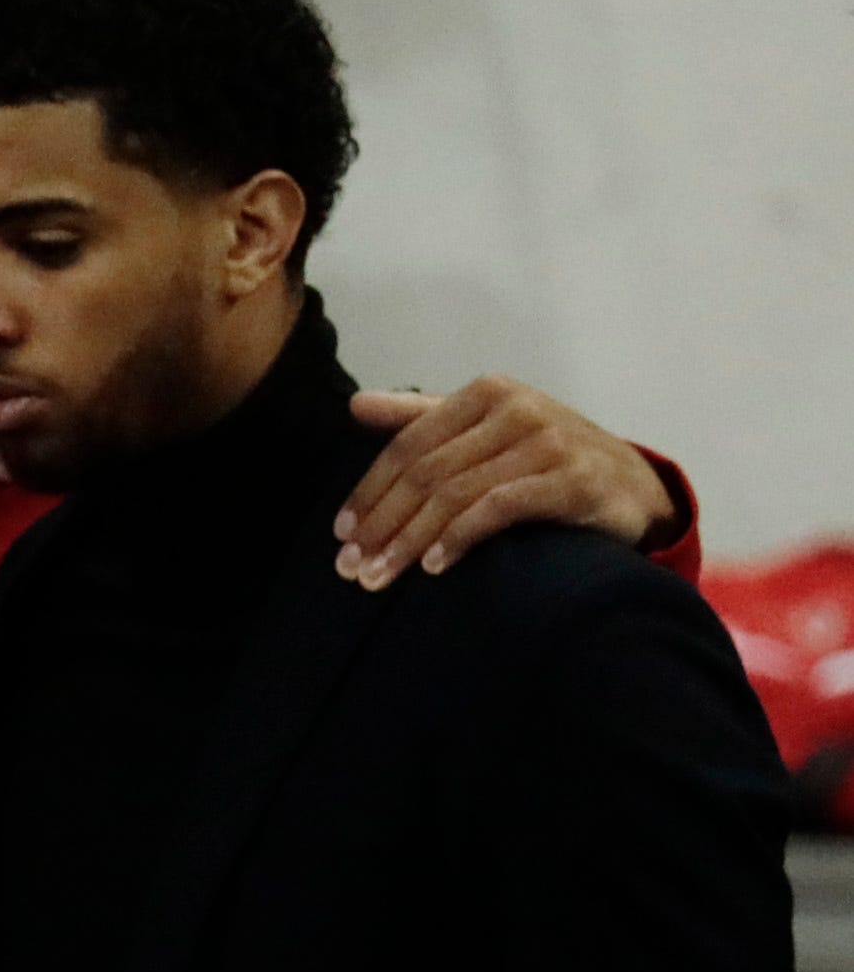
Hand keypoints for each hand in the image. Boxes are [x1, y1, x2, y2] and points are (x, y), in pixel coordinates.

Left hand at [337, 380, 676, 586]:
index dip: (369, 492)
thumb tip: (355, 406)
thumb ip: (422, 417)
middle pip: (427, 473)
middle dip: (382, 525)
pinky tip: (434, 567)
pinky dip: (460, 538)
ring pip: (456, 494)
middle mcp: (519, 409)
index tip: (340, 535)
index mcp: (488, 393)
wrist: (632, 484)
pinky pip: (500, 508)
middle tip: (350, 569)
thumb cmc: (545, 458)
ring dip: (409, 542)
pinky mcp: (574, 478)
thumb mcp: (485, 429)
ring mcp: (550, 442)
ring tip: (379, 578)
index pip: (409, 445)